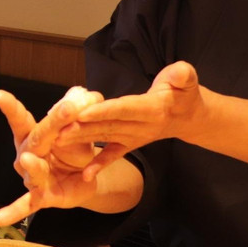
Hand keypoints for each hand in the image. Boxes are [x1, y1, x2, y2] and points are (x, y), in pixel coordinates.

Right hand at [0, 86, 103, 226]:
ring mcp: (31, 177)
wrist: (85, 179)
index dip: (11, 107)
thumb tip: (87, 93)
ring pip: (32, 170)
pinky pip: (27, 204)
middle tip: (67, 110)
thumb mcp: (78, 129)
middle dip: (52, 124)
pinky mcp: (41, 196)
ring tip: (28, 160)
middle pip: (37, 138)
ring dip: (32, 166)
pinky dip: (13, 211)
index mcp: (32, 134)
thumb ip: (79, 112)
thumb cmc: (72, 149)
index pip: (22, 119)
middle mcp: (26, 154)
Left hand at [58, 61, 203, 178]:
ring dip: (83, 139)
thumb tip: (180, 71)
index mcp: (153, 109)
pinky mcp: (130, 143)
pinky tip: (85, 174)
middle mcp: (142, 126)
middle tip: (58, 129)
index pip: (124, 109)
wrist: (189, 117)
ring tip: (59, 140)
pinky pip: (114, 155)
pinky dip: (100, 164)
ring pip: (106, 137)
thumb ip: (183, 75)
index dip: (104, 111)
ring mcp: (135, 137)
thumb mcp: (186, 80)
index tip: (82, 113)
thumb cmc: (183, 93)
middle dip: (84, 128)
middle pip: (109, 126)